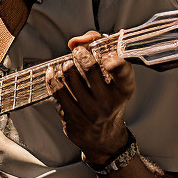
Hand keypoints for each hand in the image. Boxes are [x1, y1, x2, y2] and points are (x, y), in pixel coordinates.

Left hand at [45, 32, 134, 159]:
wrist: (104, 136)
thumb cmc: (108, 97)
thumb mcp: (114, 76)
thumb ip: (99, 50)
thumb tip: (74, 41)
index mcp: (124, 89)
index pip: (123, 73)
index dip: (116, 64)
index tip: (108, 61)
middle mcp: (109, 103)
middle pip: (90, 70)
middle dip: (81, 55)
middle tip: (77, 52)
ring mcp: (90, 113)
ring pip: (71, 79)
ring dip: (66, 66)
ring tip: (67, 65)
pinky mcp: (74, 120)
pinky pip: (58, 93)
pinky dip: (53, 79)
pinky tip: (54, 74)